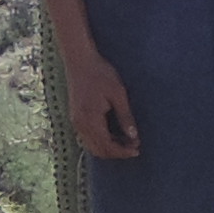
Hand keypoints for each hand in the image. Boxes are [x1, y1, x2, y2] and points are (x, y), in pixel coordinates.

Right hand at [63, 39, 141, 160]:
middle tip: (134, 146)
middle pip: (98, 150)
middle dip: (117, 152)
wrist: (79, 60)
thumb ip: (125, 117)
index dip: (123, 152)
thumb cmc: (100, 73)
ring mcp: (76, 122)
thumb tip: (134, 137)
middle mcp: (80, 124)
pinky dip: (101, 141)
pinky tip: (113, 134)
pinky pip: (87, 138)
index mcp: (90, 119)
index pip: (107, 146)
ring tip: (126, 141)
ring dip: (109, 148)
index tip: (137, 150)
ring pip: (92, 146)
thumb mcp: (118, 93)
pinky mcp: (75, 117)